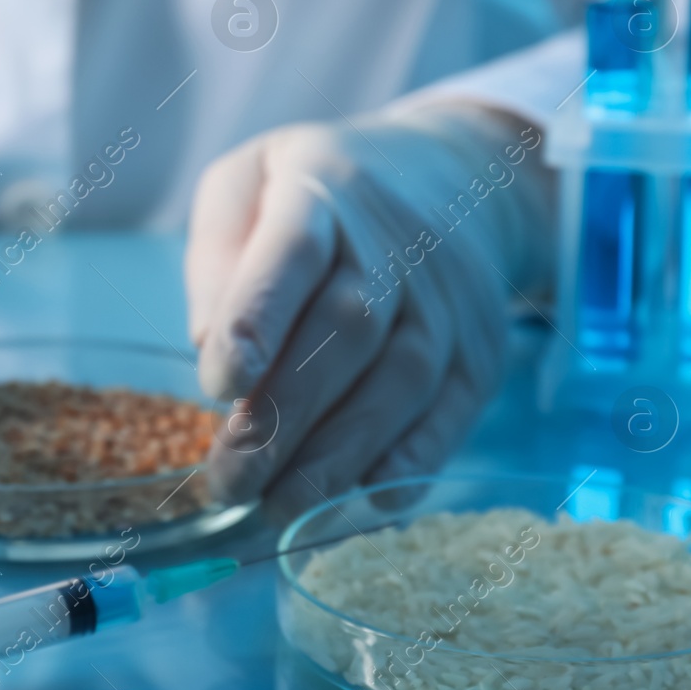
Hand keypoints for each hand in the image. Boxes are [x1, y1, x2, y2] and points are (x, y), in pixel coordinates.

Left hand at [185, 103, 551, 509]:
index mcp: (321, 194)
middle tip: (228, 480)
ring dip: (335, 459)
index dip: (258, 317)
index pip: (292, 251)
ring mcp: (445, 305)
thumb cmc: (316, 194)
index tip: (219, 384)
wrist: (451, 182)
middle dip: (283, 418)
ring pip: (398, 386)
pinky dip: (405, 467)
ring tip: (275, 507)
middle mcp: (394, 249)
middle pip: (347, 333)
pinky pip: (449, 418)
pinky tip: (357, 503)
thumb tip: (211, 343)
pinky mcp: (479, 356)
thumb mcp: (248, 183)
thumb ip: (218, 254)